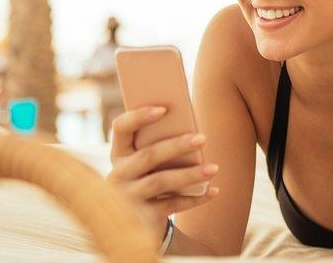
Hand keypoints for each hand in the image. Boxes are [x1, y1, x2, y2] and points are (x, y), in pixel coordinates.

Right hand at [107, 106, 219, 232]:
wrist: (135, 223)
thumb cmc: (149, 177)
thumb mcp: (146, 162)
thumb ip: (158, 144)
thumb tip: (191, 131)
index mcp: (118, 152)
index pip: (121, 127)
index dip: (139, 116)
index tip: (164, 108)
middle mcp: (118, 174)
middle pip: (147, 156)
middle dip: (176, 146)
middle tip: (203, 138)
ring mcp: (128, 198)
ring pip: (160, 182)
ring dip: (189, 175)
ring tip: (213, 168)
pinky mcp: (141, 218)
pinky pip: (171, 206)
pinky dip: (194, 198)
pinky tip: (213, 190)